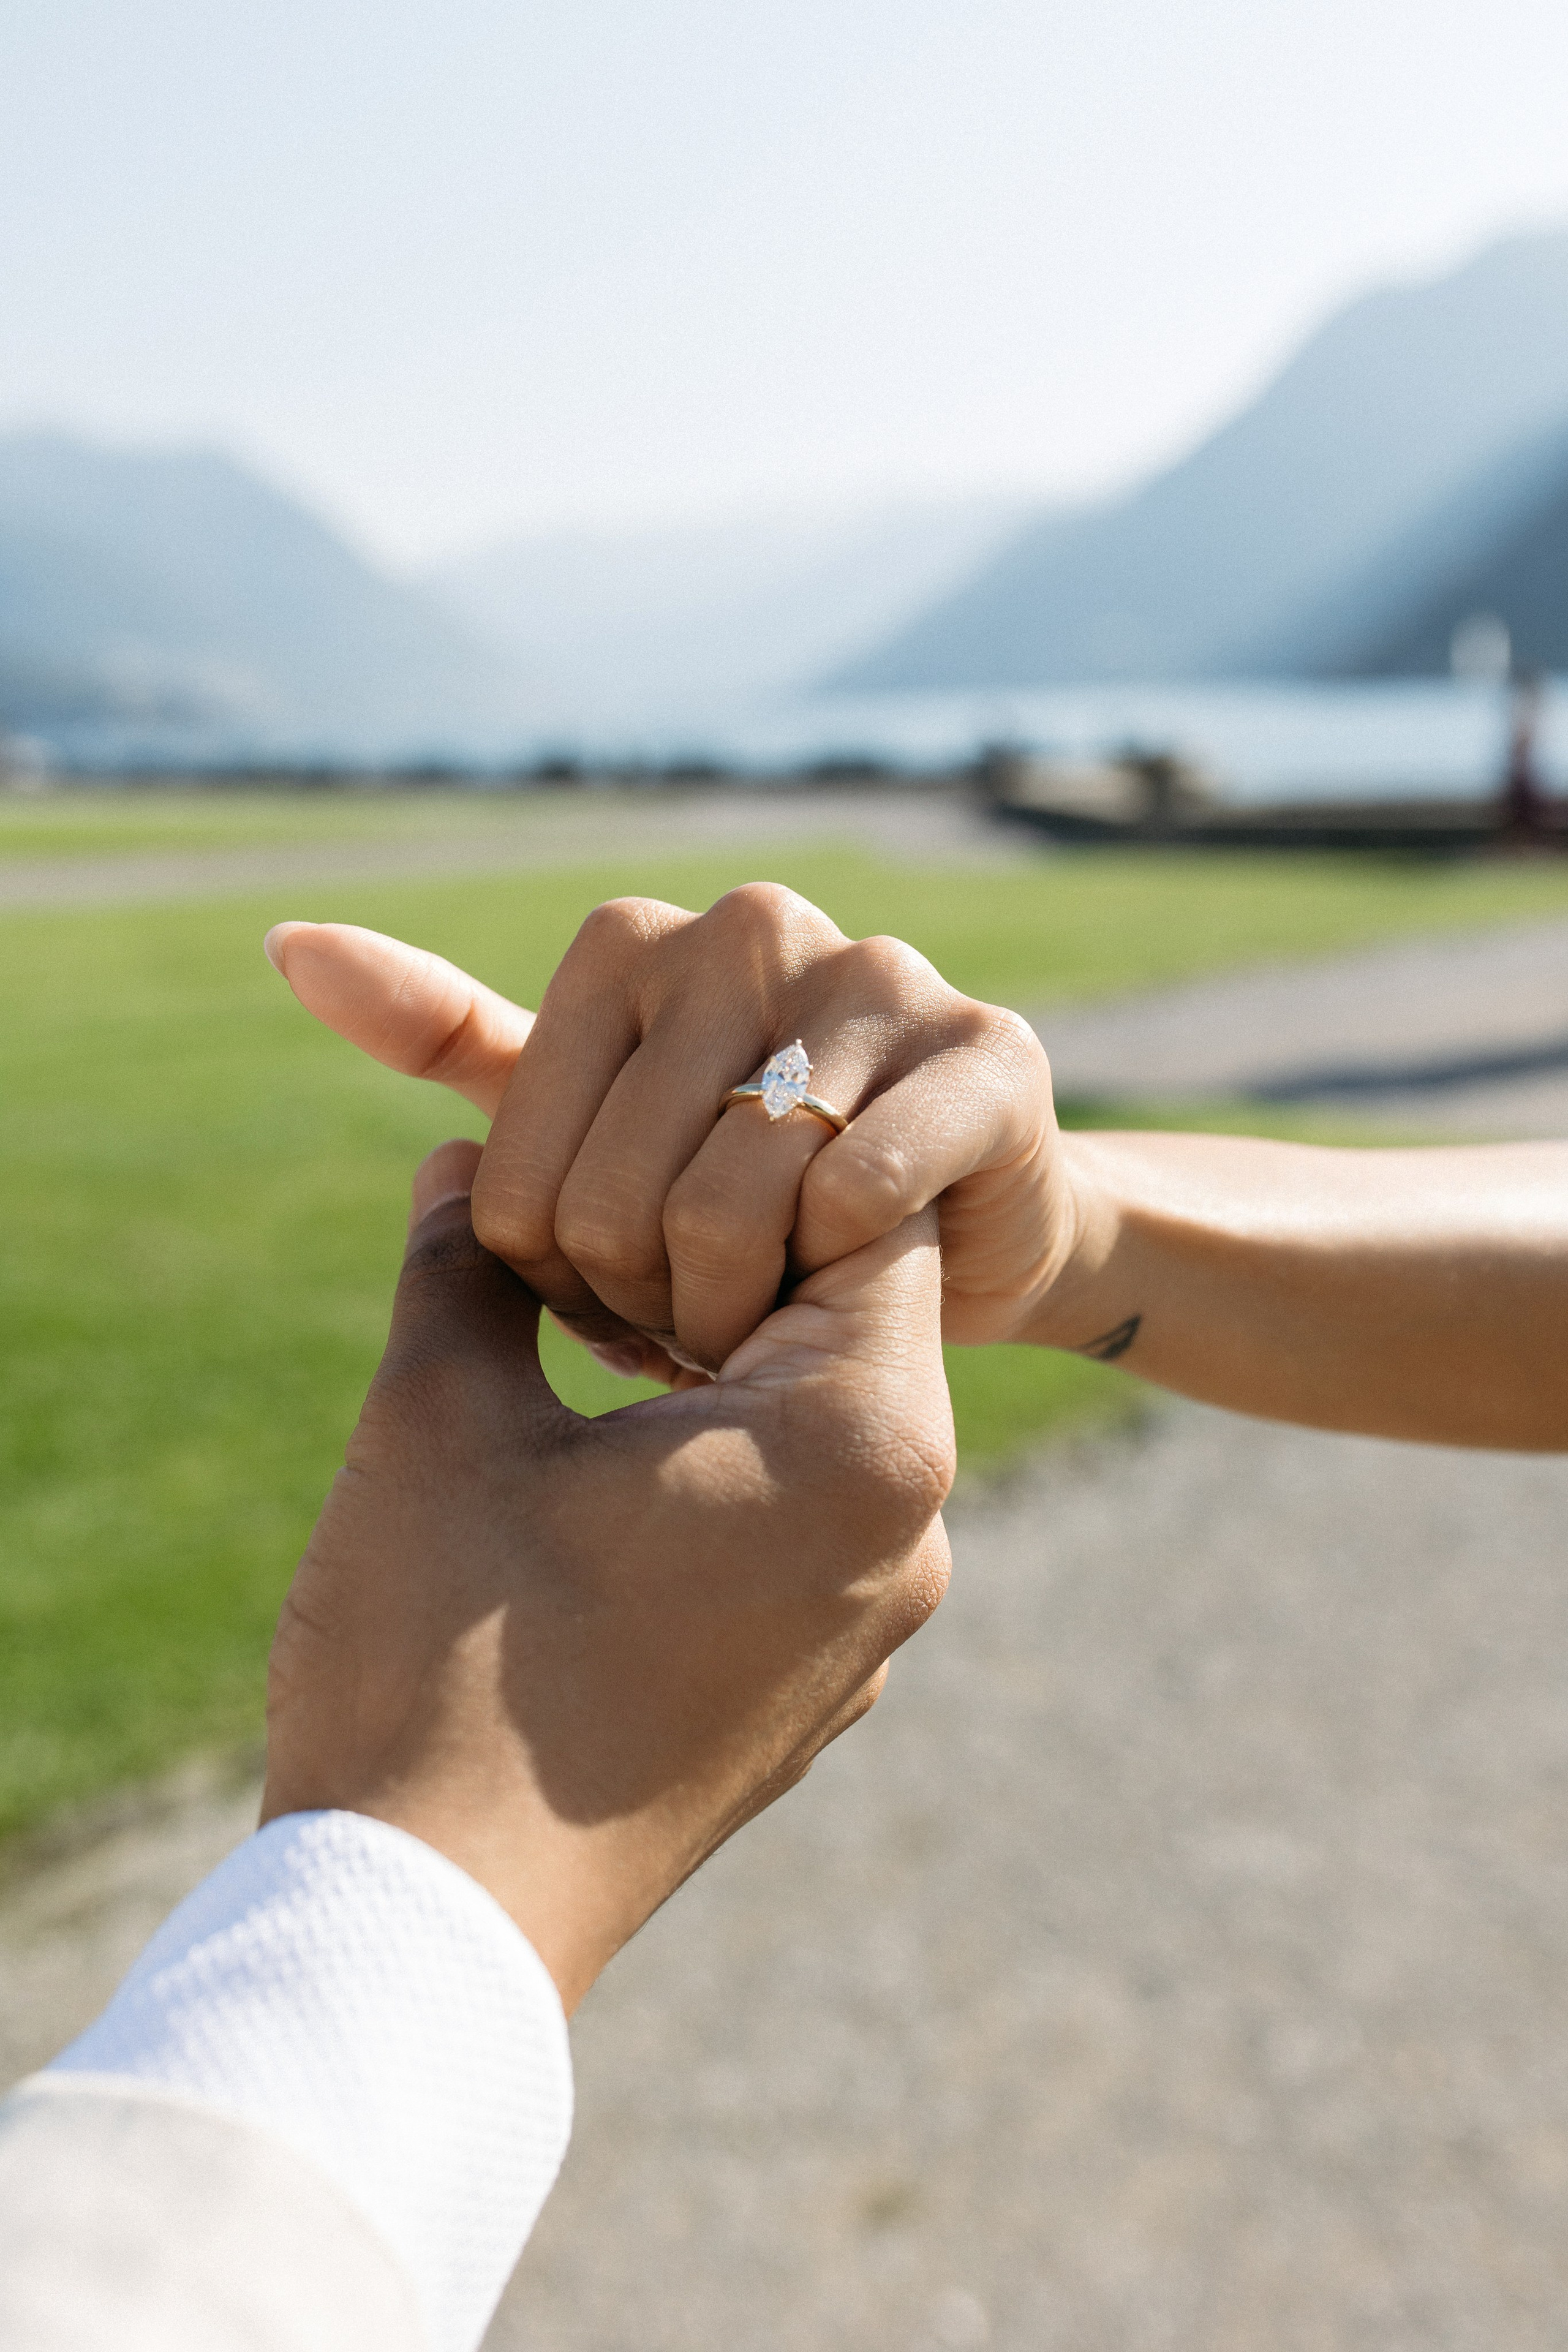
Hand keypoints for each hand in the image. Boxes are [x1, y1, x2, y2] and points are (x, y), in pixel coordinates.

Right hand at [261, 1140, 953, 2011]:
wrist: (431, 1934)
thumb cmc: (446, 1667)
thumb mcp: (442, 1421)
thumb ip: (466, 1264)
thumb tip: (459, 1164)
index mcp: (862, 1444)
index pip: (861, 1213)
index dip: (740, 1162)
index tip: (622, 1183)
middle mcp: (906, 1538)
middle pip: (843, 1321)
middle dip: (712, 1269)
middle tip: (572, 1268)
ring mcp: (866, 1634)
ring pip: (810, 1430)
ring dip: (701, 1377)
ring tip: (562, 1377)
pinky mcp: (811, 1700)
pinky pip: (789, 1533)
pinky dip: (707, 1480)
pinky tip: (583, 1499)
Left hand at [265, 888, 1092, 1376]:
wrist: (944, 1230)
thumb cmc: (739, 1176)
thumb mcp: (586, 1115)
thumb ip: (448, 1038)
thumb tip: (286, 943)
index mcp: (630, 941)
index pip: (516, 1177)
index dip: (561, 1278)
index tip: (619, 1290)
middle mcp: (752, 925)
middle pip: (620, 1196)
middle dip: (652, 1303)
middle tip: (706, 1317)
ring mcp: (878, 977)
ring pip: (735, 1197)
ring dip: (744, 1300)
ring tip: (773, 1305)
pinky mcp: (987, 1053)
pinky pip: (856, 1190)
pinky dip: (838, 1267)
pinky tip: (861, 1268)